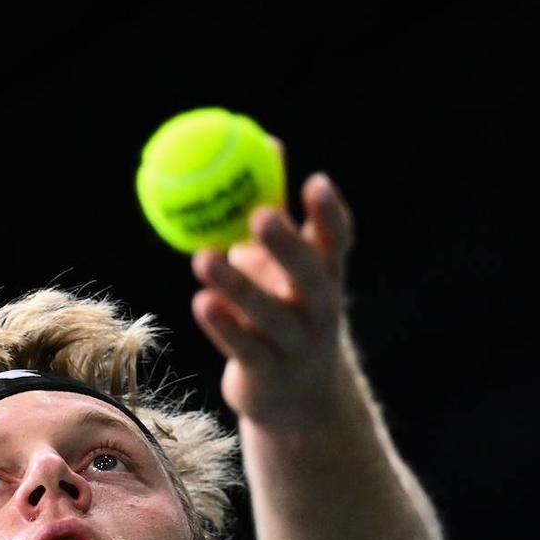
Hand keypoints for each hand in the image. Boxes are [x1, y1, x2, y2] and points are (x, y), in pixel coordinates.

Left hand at [190, 149, 354, 430]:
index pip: (337, 241)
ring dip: (237, 286)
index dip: (328, 214)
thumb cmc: (285, 309)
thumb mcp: (283, 262)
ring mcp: (296, 346)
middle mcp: (319, 310)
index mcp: (326, 276)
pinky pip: (244, 348)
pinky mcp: (268, 374)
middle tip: (260, 216)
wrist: (298, 399)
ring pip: (269, 315)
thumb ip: (273, 207)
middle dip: (288, 246)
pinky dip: (223, 326)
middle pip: (310, 276)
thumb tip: (266, 141)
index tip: (315, 182)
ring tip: (203, 259)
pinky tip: (201, 303)